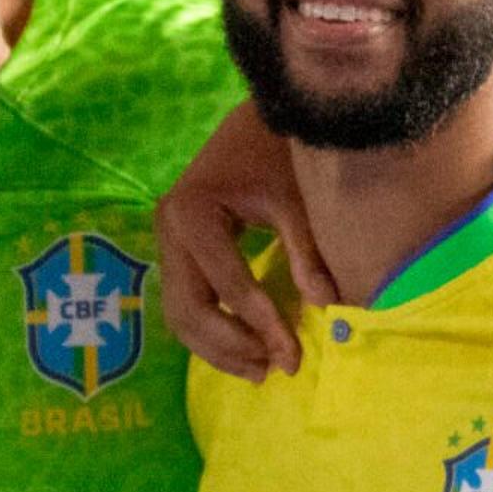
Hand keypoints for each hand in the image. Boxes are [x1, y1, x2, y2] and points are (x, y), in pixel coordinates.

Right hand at [158, 103, 335, 380]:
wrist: (255, 120)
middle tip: (274, 370)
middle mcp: (168, 230)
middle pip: (189, 309)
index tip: (295, 357)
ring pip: (180, 314)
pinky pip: (184, 303)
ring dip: (217, 348)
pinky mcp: (175, 249)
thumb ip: (306, 253)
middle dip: (231, 346)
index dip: (262, 325)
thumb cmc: (276, 152)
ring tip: (261, 371)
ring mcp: (165, 240)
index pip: (229, 285)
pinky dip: (210, 332)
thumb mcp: (294, 199)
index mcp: (192, 214)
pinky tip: (243, 350)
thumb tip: (327, 307)